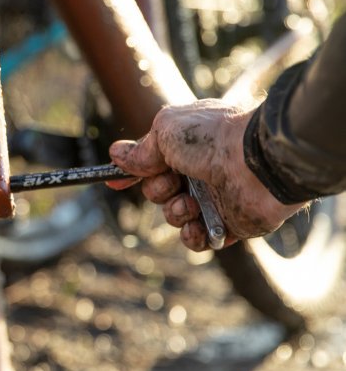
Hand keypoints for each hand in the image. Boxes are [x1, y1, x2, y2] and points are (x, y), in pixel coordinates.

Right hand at [107, 99, 305, 250]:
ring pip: (175, 215)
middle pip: (158, 191)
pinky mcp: (229, 224)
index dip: (132, 173)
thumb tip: (116, 154)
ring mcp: (215, 197)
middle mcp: (199, 170)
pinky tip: (198, 225)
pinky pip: (198, 239)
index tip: (113, 183)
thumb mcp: (165, 132)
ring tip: (192, 203)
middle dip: (158, 190)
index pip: (151, 161)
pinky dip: (193, 236)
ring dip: (176, 212)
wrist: (257, 163)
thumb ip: (141, 149)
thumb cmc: (211, 138)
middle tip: (173, 181)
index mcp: (186, 145)